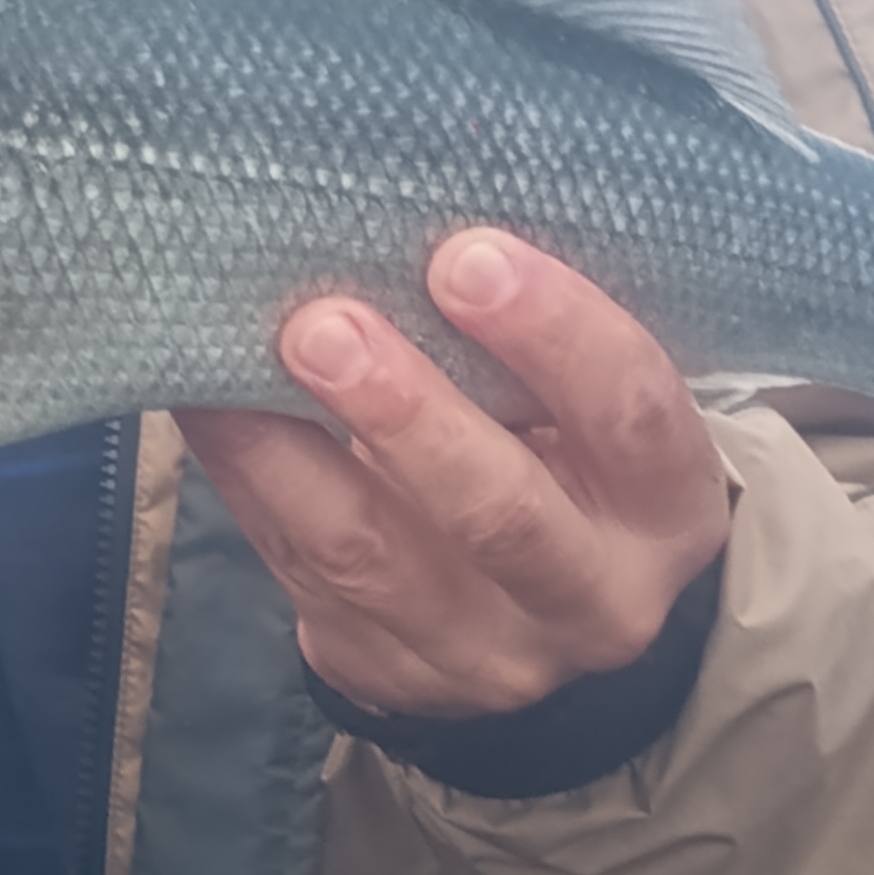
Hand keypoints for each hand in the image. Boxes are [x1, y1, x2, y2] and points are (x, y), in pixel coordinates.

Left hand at [175, 232, 729, 717]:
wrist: (547, 631)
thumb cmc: (572, 461)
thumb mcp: (597, 415)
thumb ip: (540, 344)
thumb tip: (412, 205)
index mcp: (666, 506)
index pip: (631, 416)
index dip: (556, 335)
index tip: (469, 256)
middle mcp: (590, 595)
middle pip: (501, 514)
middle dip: (410, 415)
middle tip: (328, 324)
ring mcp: (482, 651)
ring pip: (373, 558)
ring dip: (290, 455)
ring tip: (232, 364)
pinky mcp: (382, 669)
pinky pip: (298, 570)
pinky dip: (247, 479)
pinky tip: (207, 404)